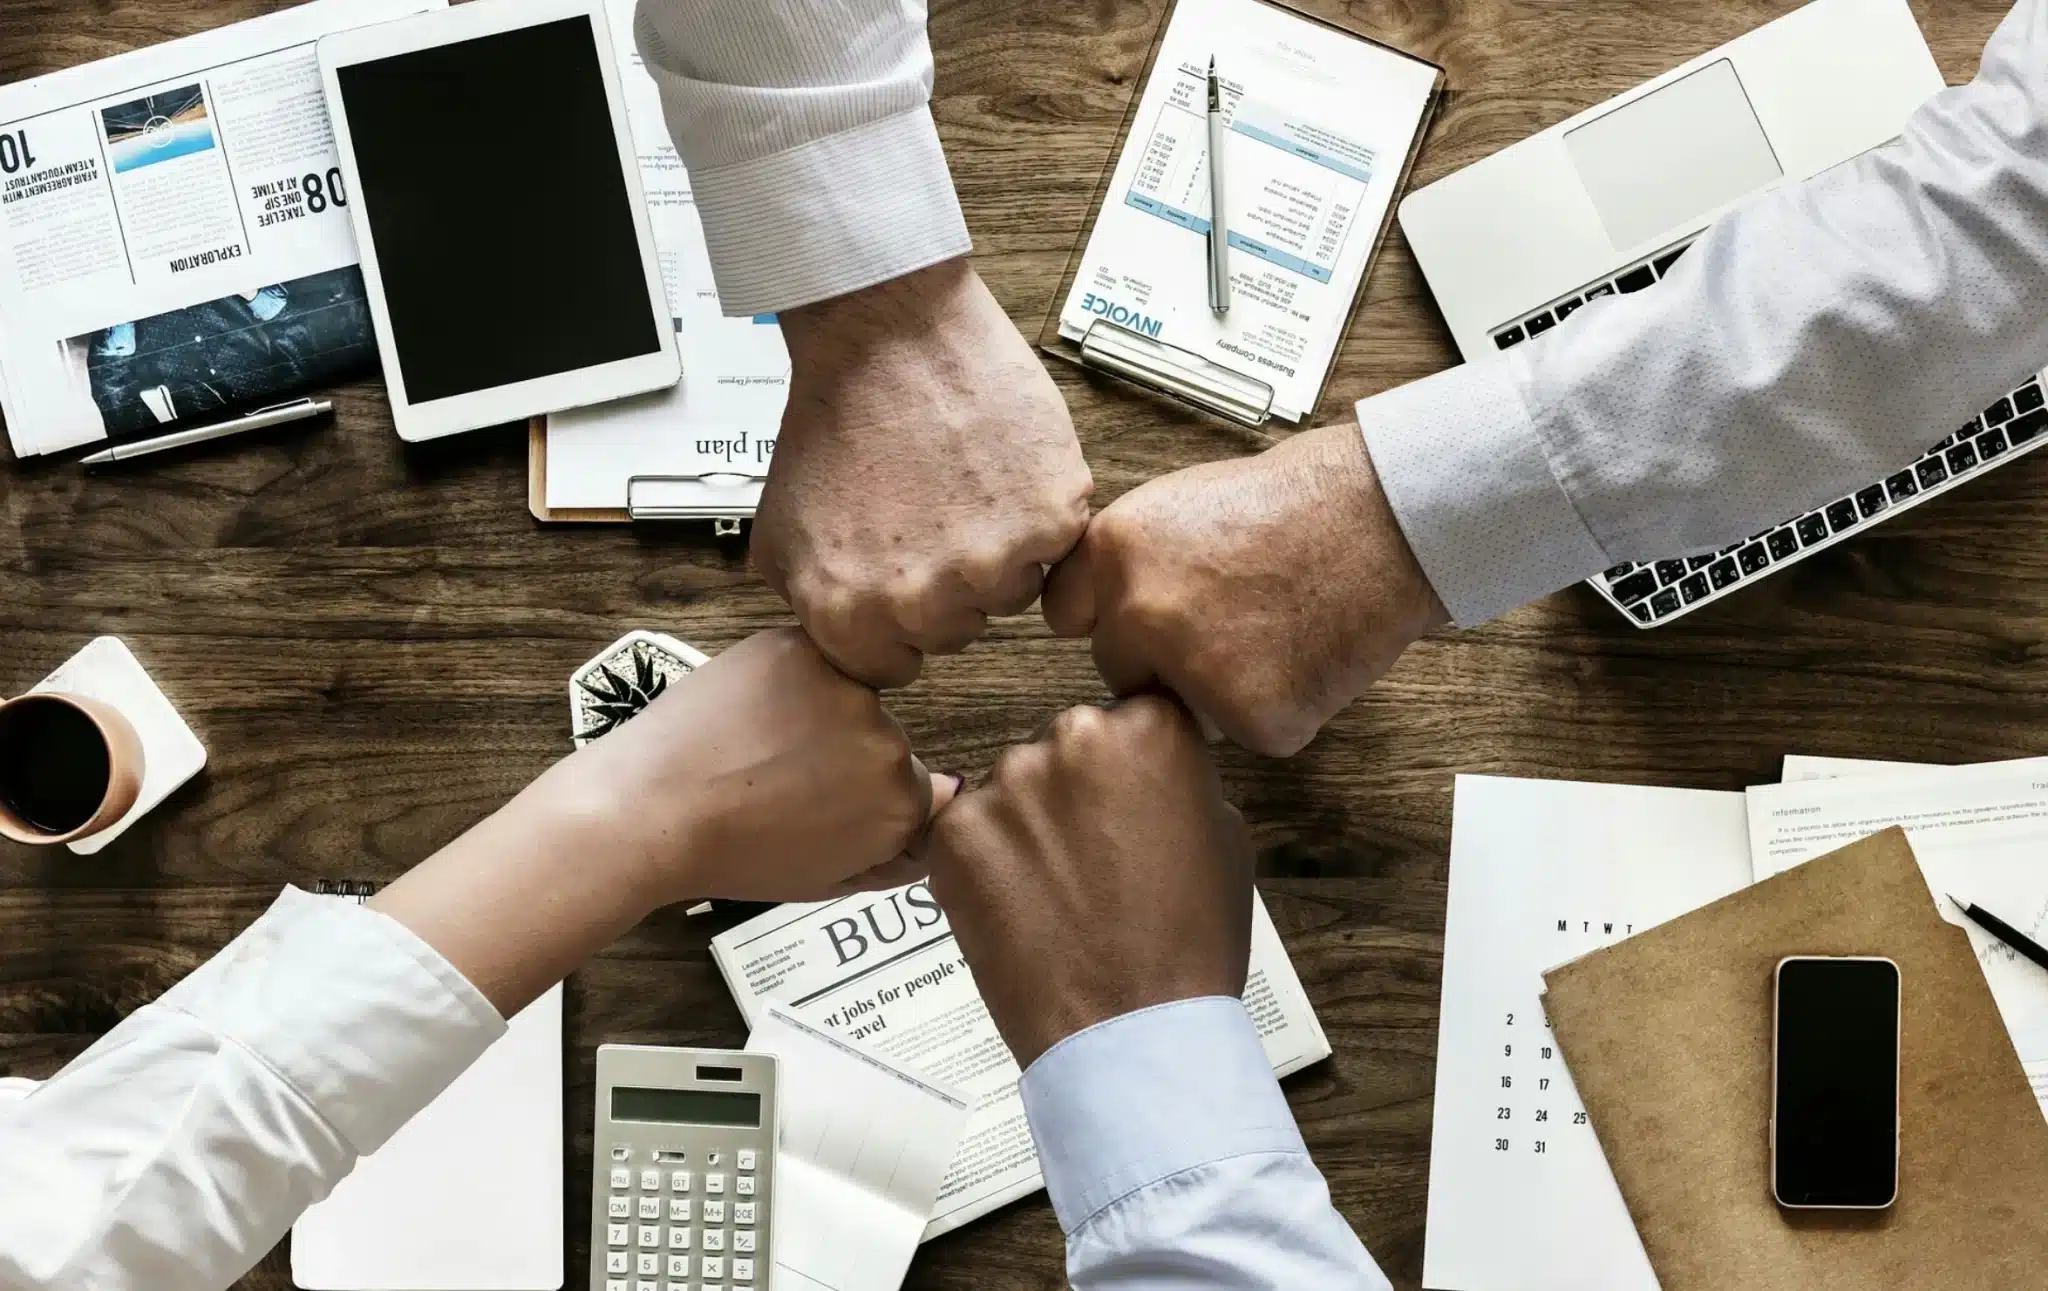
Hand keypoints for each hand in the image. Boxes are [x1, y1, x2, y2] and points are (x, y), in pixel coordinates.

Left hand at [553, 628, 956, 906]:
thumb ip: (894, 851)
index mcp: (900, 806)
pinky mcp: (803, 648)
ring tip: (758, 745)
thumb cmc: (730, 855)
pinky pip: (815, 660)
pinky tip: (749, 712)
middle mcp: (890, 743)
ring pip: (851, 697)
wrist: (650, 811)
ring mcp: (847, 689)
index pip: (912, 791)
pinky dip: (788, 678)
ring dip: (819, 712)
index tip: (820, 808)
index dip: (861, 801)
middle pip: (885, 740)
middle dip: (844, 754)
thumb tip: (944, 802)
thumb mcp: (824, 878)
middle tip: (780, 780)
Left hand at [756, 258, 1093, 687]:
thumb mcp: (780, 532)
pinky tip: (999, 469)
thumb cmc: (834, 419)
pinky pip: (1055, 548)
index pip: (892, 668)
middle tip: (928, 514)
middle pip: (954, 633)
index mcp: (850, 616)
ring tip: (963, 486)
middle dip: (944, 585)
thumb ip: (809, 607)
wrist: (887, 334)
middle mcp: (922, 603)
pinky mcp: (1049, 520)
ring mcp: (991, 565)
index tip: (898, 576)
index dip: (895, 622)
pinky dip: (1037, 513)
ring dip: (997, 552)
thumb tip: (841, 644)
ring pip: (1009, 594)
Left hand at [919, 696, 1251, 1067]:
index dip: (1129, 771)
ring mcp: (1006, 782)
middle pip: (1065, 748)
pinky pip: (965, 831)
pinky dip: (982, 864)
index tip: (1130, 811)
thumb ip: (1179, 781)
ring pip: (1012, 788)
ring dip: (1025, 827)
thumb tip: (1145, 771)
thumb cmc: (1191, 942)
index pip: (1130, 720)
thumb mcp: (1226, 838)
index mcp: (1149, 728)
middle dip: (1073, 793)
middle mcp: (1073, 735)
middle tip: (1091, 862)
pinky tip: (1015, 909)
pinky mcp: (954, 831)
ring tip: (1054, 895)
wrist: (1131, 1031)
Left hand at [1042, 423, 1447, 755]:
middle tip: (1234, 622)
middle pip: (1122, 670)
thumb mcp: (1181, 505)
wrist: (1385, 519)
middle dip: (1164, 660)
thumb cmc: (1298, 503)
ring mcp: (1194, 671)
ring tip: (1278, 629)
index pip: (1066, 616)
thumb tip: (1103, 609)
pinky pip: (1251, 731)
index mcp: (1114, 552)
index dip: (1108, 619)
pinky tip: (1310, 654)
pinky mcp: (1252, 717)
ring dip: (1221, 689)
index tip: (1136, 621)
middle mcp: (1140, 613)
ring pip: (1184, 709)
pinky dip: (1282, 707)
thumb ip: (1132, 563)